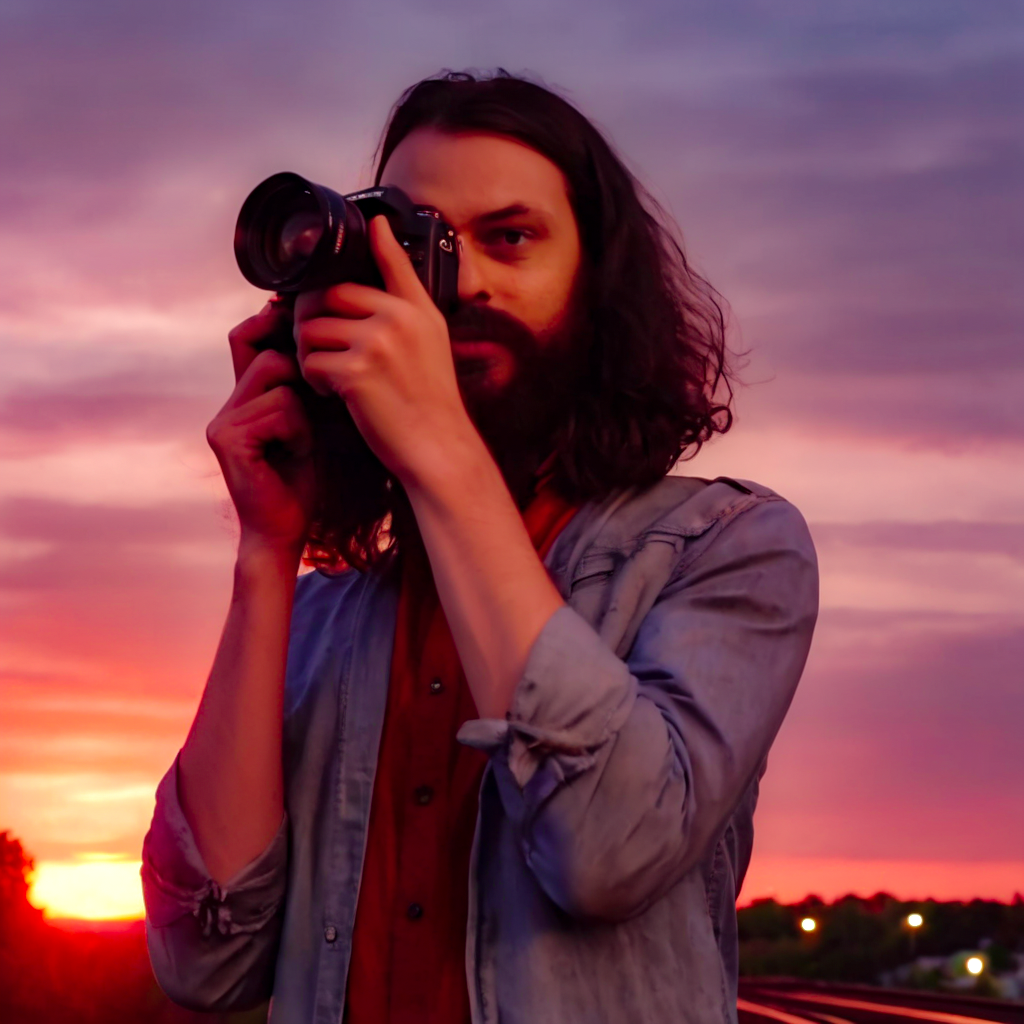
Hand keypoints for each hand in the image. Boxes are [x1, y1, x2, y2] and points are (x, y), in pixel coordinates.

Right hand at [207, 302, 315, 556]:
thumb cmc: (305, 480)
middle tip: (318, 408)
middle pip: (266, 351)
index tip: (312, 331)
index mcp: (242, 399)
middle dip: (302, 374)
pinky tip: (296, 455)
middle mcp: (226, 405)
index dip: (275, 323)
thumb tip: (324, 336)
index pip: (247, 336)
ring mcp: (222, 421)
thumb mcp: (312, 422)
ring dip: (304, 409)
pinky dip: (300, 429)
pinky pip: (279, 406)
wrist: (285, 531)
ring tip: (303, 441)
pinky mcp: (227, 438)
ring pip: (277, 376)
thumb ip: (306, 386)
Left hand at [293, 216, 475, 488]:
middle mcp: (398, 318)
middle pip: (328, 293)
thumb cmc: (431, 400)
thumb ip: (408, 299)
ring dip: (309, 352)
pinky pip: (311, 362)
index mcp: (418, 309)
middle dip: (313, 317)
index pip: (388, 258)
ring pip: (312, 329)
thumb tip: (386, 251)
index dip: (373, 238)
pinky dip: (314, 380)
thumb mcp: (432, 342)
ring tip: (328, 373)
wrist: (438, 448)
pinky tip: (333, 393)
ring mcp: (376, 344)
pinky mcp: (356, 373)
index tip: (368, 223)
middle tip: (320, 344)